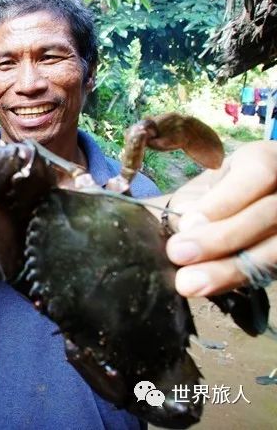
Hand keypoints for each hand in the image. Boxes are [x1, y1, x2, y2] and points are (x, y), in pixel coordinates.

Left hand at [166, 140, 276, 296]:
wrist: (266, 198)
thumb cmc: (231, 186)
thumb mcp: (215, 179)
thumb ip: (201, 197)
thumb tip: (184, 225)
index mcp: (270, 160)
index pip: (259, 176)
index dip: (224, 202)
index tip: (187, 223)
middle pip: (268, 215)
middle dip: (220, 239)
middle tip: (179, 255)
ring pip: (275, 250)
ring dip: (229, 270)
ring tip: (191, 283)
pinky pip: (273, 270)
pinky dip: (240, 279)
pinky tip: (212, 287)